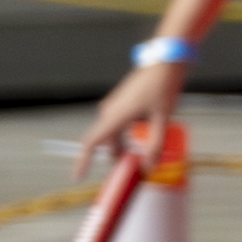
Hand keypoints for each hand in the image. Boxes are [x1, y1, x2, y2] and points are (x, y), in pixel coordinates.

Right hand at [79, 58, 185, 177]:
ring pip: (116, 135)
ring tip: (148, 154)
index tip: (77, 177)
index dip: (82, 161)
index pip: (91, 143)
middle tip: (136, 169)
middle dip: (118, 157)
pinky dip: (130, 135)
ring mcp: (115, 107)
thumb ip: (155, 145)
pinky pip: (121, 125)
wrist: (164, 64)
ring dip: (127, 146)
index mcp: (114, 117)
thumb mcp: (162, 120)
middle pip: (107, 143)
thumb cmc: (162, 88)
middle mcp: (109, 112)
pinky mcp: (122, 104)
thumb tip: (149, 168)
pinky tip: (148, 137)